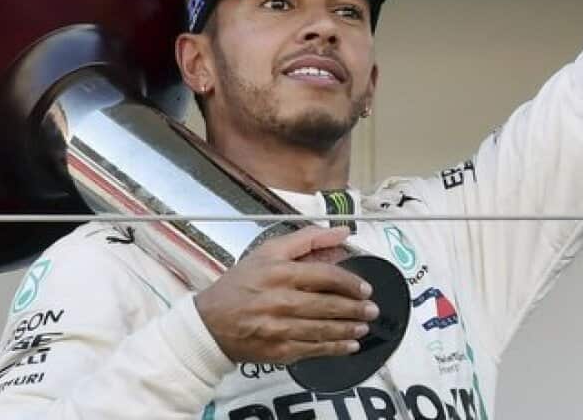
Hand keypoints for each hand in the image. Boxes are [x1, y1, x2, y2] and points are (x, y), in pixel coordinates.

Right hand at [193, 225, 378, 364]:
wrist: (210, 323)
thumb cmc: (240, 284)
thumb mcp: (268, 252)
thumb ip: (307, 239)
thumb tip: (342, 232)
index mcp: (279, 272)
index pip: (324, 275)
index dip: (349, 282)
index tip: (364, 287)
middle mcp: (280, 299)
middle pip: (327, 304)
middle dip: (355, 308)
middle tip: (372, 309)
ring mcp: (279, 327)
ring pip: (323, 329)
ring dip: (349, 328)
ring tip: (364, 326)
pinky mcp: (278, 350)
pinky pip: (313, 350)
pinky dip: (334, 348)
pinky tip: (349, 345)